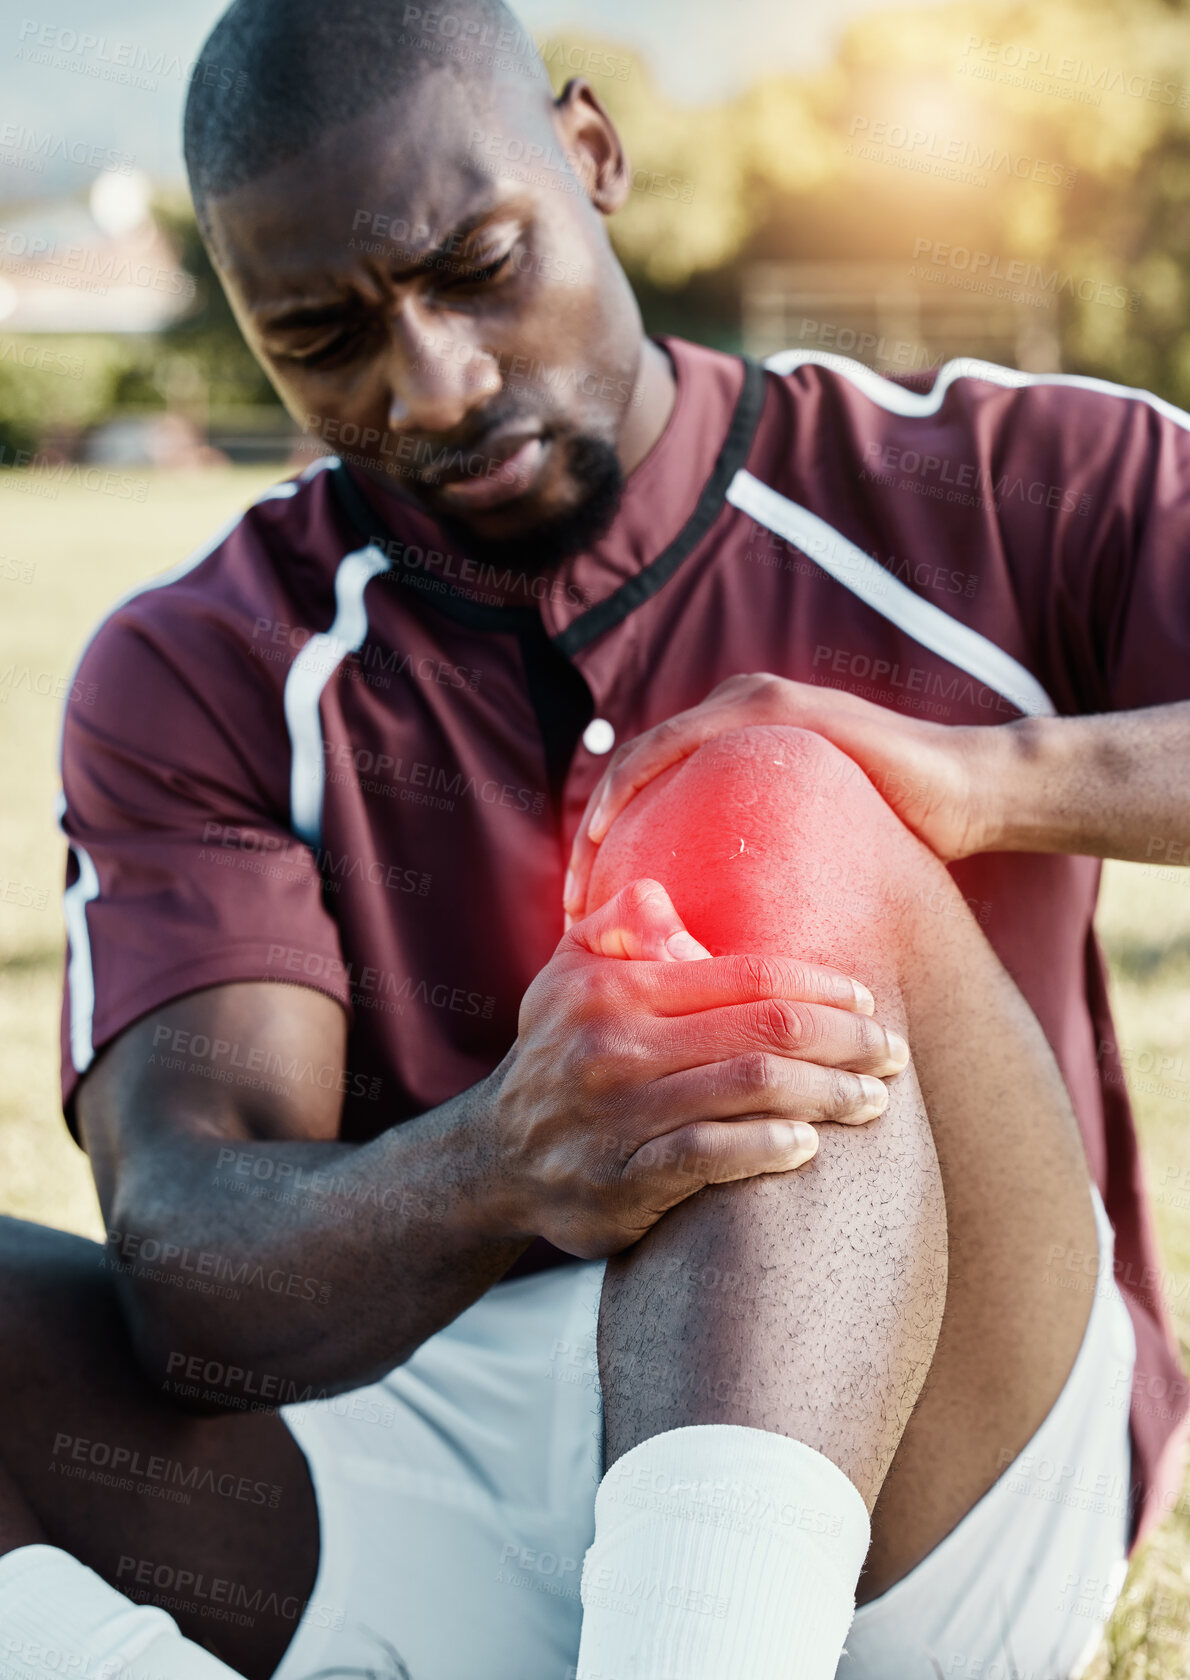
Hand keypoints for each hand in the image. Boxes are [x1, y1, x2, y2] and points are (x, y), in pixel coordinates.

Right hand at [488, 877, 908, 1258]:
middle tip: (892, 1053)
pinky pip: (708, 1157)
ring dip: (827, 1093)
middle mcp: (615, 1045)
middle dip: (844, 1039)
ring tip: (873, 1100)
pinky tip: (807, 1145)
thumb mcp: (568, 975)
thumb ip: (618, 925)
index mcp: (616, 988)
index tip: (867, 999)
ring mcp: (618, 1116)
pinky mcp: (621, 1179)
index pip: (745, 974)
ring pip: (750, 1090)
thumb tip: (660, 895)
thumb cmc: (559, 1052)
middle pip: (764, 1030)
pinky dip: (765, 1147)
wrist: (495, 1158)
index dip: (820, 984)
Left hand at [565, 673, 999, 922]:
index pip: (647, 801)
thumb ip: (765, 893)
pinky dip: (636, 785)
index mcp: (736, 754)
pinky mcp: (773, 707)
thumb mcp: (812, 875)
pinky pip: (678, 744)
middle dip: (590, 848)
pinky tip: (614, 839)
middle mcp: (733, 718)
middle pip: (630, 780)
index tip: (587, 923)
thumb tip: (724, 971)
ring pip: (640, 759)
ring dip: (600, 819)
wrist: (972, 796)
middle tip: (571, 915)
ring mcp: (751, 704)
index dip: (607, 860)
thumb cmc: (904, 842)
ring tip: (583, 889)